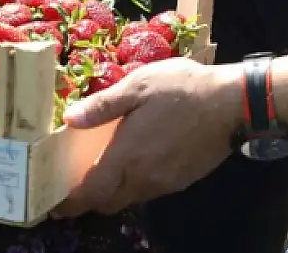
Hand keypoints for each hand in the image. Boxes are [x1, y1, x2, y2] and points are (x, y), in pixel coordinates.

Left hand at [53, 58, 243, 216]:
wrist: (231, 103)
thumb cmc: (182, 88)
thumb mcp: (138, 85)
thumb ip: (103, 105)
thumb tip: (70, 119)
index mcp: (127, 155)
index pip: (91, 193)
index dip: (71, 202)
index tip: (56, 202)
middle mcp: (143, 177)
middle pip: (108, 202)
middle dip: (90, 198)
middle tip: (78, 182)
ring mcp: (165, 182)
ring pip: (130, 198)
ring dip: (115, 190)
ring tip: (107, 168)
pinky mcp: (182, 181)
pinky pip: (150, 190)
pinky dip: (136, 183)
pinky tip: (140, 160)